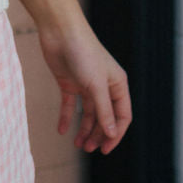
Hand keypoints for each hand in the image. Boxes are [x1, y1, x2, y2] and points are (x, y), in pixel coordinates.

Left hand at [37, 19, 131, 154]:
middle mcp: (104, 85)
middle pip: (105, 117)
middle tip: (88, 149)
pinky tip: (62, 131)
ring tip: (78, 145)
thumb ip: (104, 111)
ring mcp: (86, 84)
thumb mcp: (96, 86)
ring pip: (88, 113)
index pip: (122, 116)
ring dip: (84, 129)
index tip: (105, 150)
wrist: (60, 31)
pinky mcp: (69, 82)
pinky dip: (66, 118)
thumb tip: (112, 134)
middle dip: (98, 134)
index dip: (115, 134)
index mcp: (118, 84)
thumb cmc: (83, 53)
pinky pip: (69, 105)